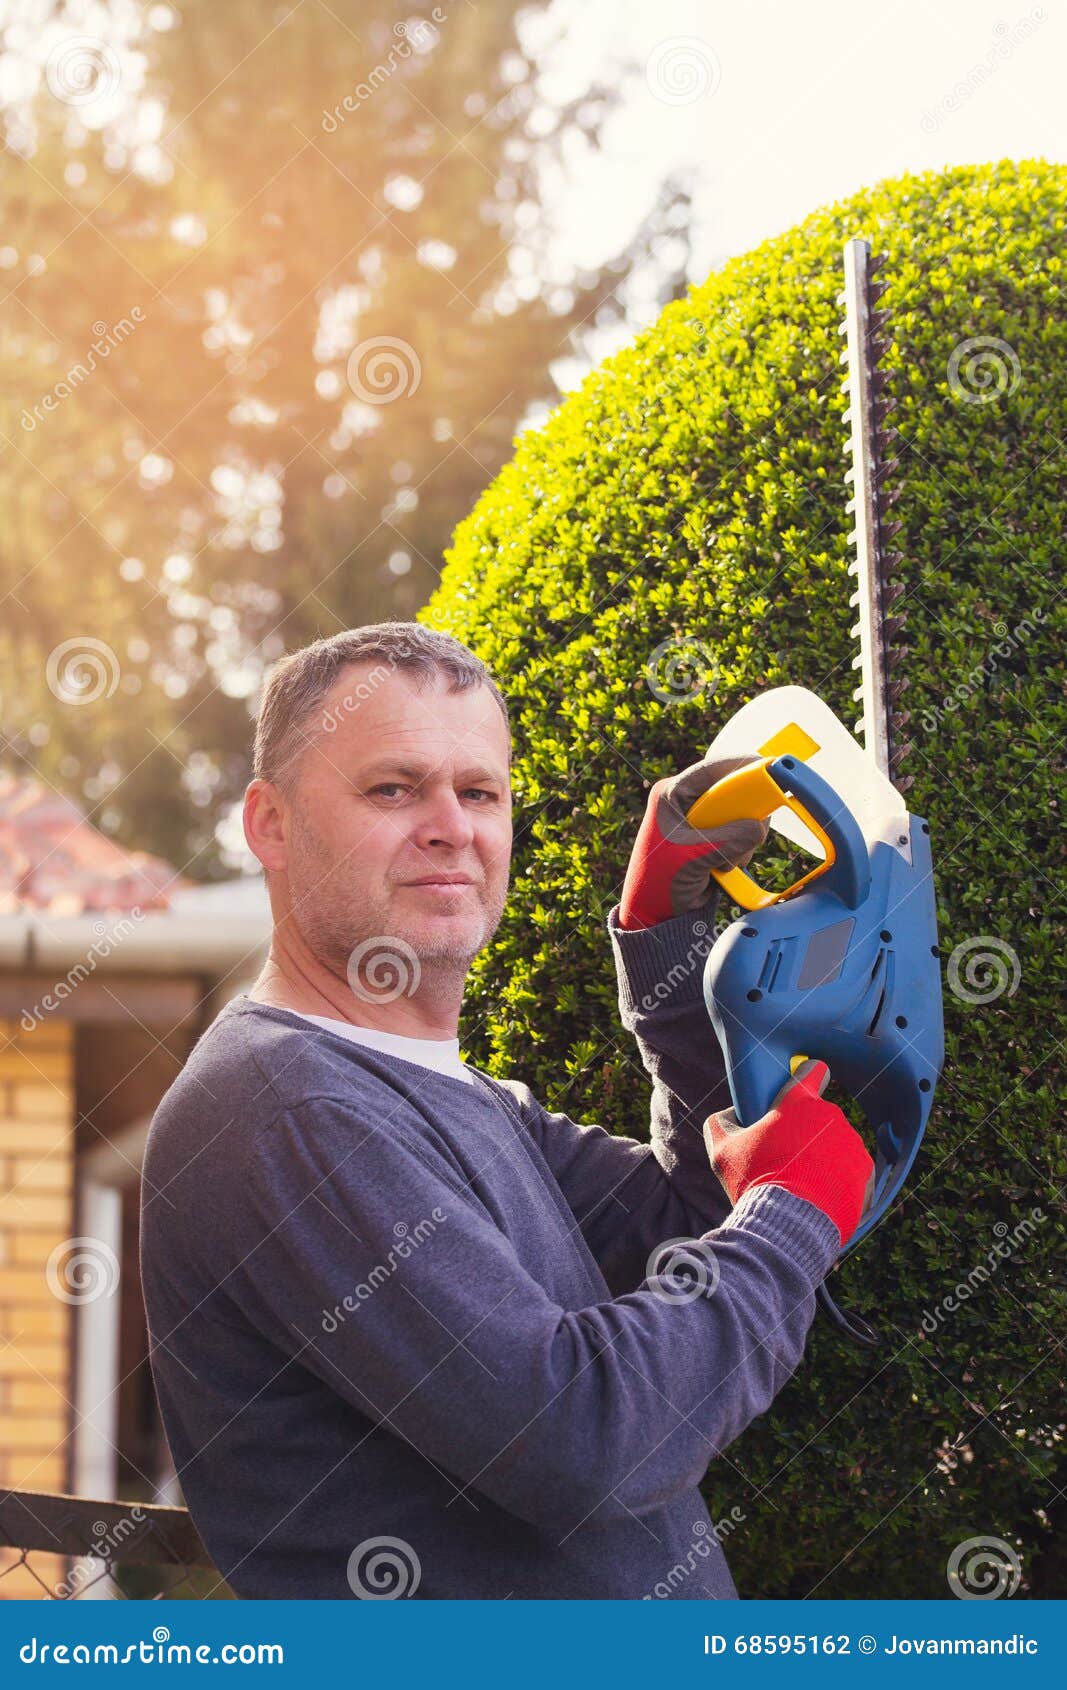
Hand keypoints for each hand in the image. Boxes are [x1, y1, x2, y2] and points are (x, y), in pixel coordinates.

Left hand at [618, 753, 769, 928]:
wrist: (656, 914)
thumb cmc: (658, 882)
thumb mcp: (691, 857)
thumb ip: (726, 841)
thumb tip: (758, 829)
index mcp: (671, 794)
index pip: (710, 770)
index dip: (741, 766)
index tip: (769, 768)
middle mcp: (686, 802)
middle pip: (731, 792)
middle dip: (744, 815)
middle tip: (752, 832)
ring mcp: (701, 821)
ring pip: (740, 816)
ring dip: (741, 841)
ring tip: (722, 862)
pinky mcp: (713, 839)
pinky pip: (740, 836)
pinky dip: (740, 851)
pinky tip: (722, 868)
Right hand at [703, 1059, 875, 1248]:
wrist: (791, 1225)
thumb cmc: (754, 1181)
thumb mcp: (722, 1151)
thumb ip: (720, 1124)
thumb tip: (732, 1115)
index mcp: (797, 1103)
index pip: (812, 1071)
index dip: (807, 1077)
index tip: (802, 1089)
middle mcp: (830, 1115)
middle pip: (819, 1117)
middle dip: (805, 1133)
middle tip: (785, 1160)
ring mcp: (852, 1143)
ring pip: (836, 1145)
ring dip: (823, 1159)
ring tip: (802, 1186)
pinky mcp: (866, 1172)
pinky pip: (851, 1172)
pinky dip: (839, 1183)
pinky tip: (819, 1198)